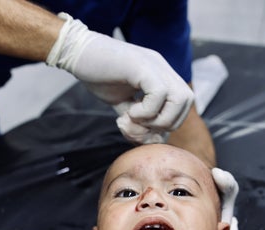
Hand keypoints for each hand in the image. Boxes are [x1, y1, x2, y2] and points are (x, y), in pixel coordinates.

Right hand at [46, 14, 193, 143]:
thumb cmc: (98, 76)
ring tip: (132, 118)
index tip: (140, 129)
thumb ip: (138, 120)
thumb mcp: (123, 105)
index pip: (182, 105)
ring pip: (181, 98)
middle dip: (166, 124)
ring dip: (158, 119)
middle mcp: (163, 69)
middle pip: (187, 102)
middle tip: (138, 125)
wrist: (77, 53)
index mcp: (161, 76)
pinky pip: (159, 94)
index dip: (166, 124)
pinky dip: (146, 112)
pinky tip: (128, 112)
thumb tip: (151, 141)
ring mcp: (155, 65)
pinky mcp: (143, 66)